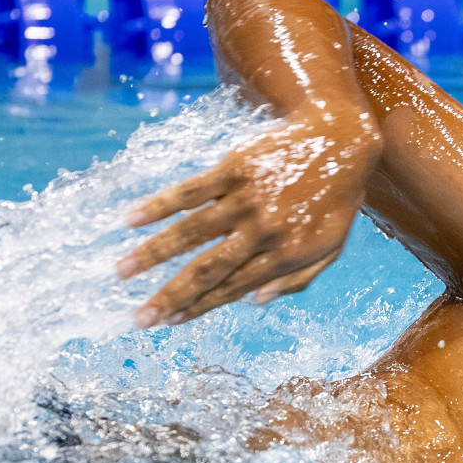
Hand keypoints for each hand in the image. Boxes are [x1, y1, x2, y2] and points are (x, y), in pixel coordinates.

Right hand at [117, 114, 381, 326]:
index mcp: (286, 255)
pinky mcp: (234, 170)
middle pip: (207, 269)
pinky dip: (160, 205)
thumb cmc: (337, 199)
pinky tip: (130, 219)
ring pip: (191, 232)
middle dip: (171, 296)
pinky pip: (191, 191)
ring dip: (153, 254)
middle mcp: (262, 232)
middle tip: (140, 318)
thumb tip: (256, 302)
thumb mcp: (331, 247)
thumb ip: (297, 279)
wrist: (341, 140)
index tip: (171, 322)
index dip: (200, 306)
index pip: (233, 288)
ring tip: (121, 271)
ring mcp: (246, 199)